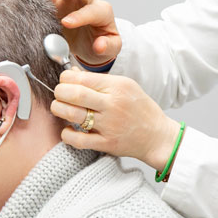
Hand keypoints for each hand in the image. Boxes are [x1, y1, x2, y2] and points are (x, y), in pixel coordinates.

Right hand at [28, 0, 121, 66]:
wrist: (91, 43)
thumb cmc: (101, 43)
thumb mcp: (110, 49)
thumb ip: (107, 47)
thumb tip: (99, 45)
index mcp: (102, 12)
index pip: (91, 11)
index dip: (79, 16)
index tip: (66, 23)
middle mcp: (87, 1)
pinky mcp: (57, 1)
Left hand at [50, 69, 181, 168]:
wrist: (158, 136)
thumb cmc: (141, 110)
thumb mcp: (126, 87)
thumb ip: (99, 81)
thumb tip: (72, 73)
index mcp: (118, 87)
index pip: (82, 78)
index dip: (66, 78)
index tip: (64, 81)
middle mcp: (113, 105)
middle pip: (75, 94)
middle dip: (59, 92)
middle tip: (59, 94)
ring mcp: (109, 125)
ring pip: (72, 114)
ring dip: (59, 109)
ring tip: (60, 108)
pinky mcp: (106, 143)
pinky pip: (78, 140)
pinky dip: (67, 134)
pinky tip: (69, 129)